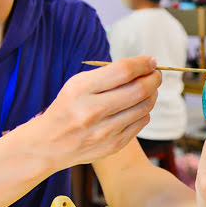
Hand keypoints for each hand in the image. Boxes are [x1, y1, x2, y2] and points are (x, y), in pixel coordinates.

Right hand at [32, 57, 161, 170]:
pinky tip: (137, 106)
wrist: (49, 145)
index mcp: (80, 90)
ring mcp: (104, 131)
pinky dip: (144, 111)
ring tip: (148, 88)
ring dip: (152, 94)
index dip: (142, 64)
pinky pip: (141, 122)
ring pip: (144, 107)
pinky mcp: (113, 145)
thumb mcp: (76, 85)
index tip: (150, 61)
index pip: (123, 71)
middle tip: (155, 74)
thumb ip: (107, 75)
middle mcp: (92, 111)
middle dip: (154, 78)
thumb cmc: (67, 108)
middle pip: (139, 89)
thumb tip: (142, 67)